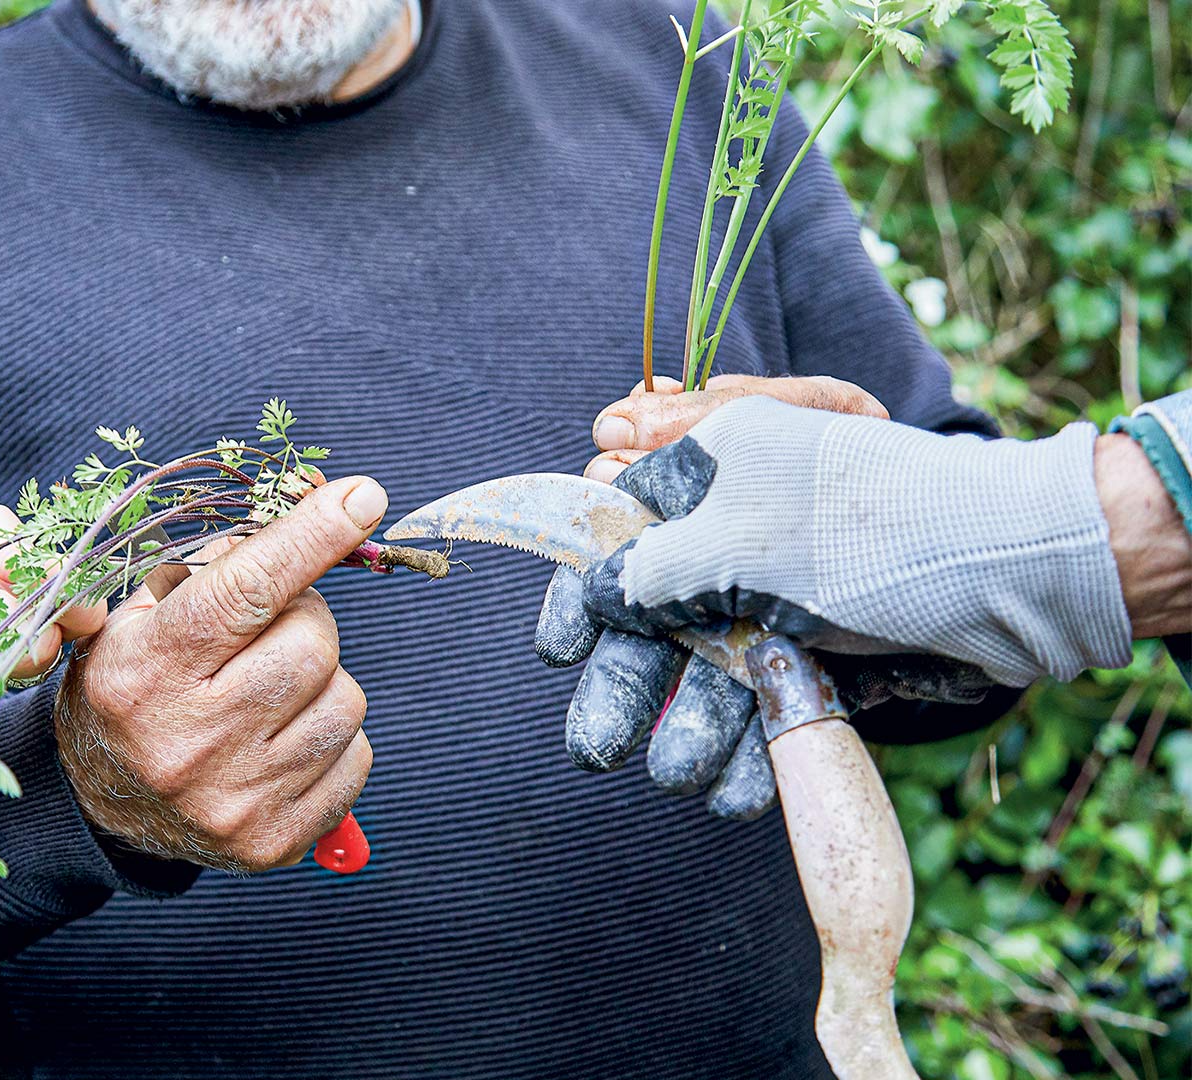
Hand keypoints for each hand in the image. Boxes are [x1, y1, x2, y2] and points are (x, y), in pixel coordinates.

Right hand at [54, 477, 383, 872]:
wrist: (104, 804)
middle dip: (305, 620)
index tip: (362, 497)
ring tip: (272, 692)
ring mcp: (233, 798)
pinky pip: (356, 757)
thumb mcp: (139, 616)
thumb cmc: (134, 687)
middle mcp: (187, 740)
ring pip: (346, 700)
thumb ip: (212, 567)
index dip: (309, 537)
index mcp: (145, 671)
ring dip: (322, 682)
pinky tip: (284, 740)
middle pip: (311, 643)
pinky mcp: (272, 840)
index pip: (243, 592)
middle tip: (270, 631)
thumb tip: (310, 520)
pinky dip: (333, 737)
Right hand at [538, 375, 890, 819]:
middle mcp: (747, 530)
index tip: (557, 652)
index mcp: (718, 470)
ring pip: (713, 671)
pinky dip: (749, 749)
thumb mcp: (736, 541)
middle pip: (657, 615)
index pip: (619, 529)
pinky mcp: (829, 650)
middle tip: (594, 752)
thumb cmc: (870, 534)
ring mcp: (790, 593)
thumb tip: (594, 592)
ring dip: (688, 729)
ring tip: (680, 782)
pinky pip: (769, 703)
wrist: (1014, 577)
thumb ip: (649, 570)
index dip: (583, 594)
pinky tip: (732, 792)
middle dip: (627, 685)